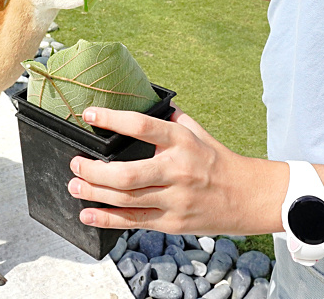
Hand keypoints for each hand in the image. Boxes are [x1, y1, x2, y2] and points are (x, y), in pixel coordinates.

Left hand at [67, 106, 281, 234]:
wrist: (248, 197)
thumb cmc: (218, 161)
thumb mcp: (198, 132)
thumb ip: (171, 119)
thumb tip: (145, 100)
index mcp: (182, 142)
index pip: (142, 126)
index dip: (112, 118)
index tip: (89, 114)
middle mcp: (177, 170)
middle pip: (126, 174)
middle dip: (93, 170)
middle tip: (75, 162)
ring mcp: (174, 200)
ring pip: (126, 199)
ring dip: (94, 193)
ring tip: (75, 185)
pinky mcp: (172, 223)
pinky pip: (134, 221)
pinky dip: (106, 219)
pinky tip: (87, 214)